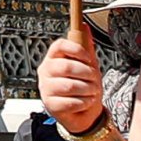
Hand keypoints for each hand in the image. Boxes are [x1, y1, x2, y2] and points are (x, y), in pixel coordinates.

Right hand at [38, 26, 109, 140]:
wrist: (85, 114)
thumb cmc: (85, 87)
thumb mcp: (89, 66)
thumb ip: (86, 47)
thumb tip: (84, 26)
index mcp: (53, 59)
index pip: (59, 46)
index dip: (76, 50)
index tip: (89, 58)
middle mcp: (46, 72)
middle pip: (65, 66)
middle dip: (86, 74)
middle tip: (94, 79)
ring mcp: (46, 89)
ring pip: (69, 86)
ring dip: (87, 90)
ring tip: (91, 92)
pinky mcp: (50, 105)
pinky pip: (71, 101)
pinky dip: (84, 102)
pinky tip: (85, 102)